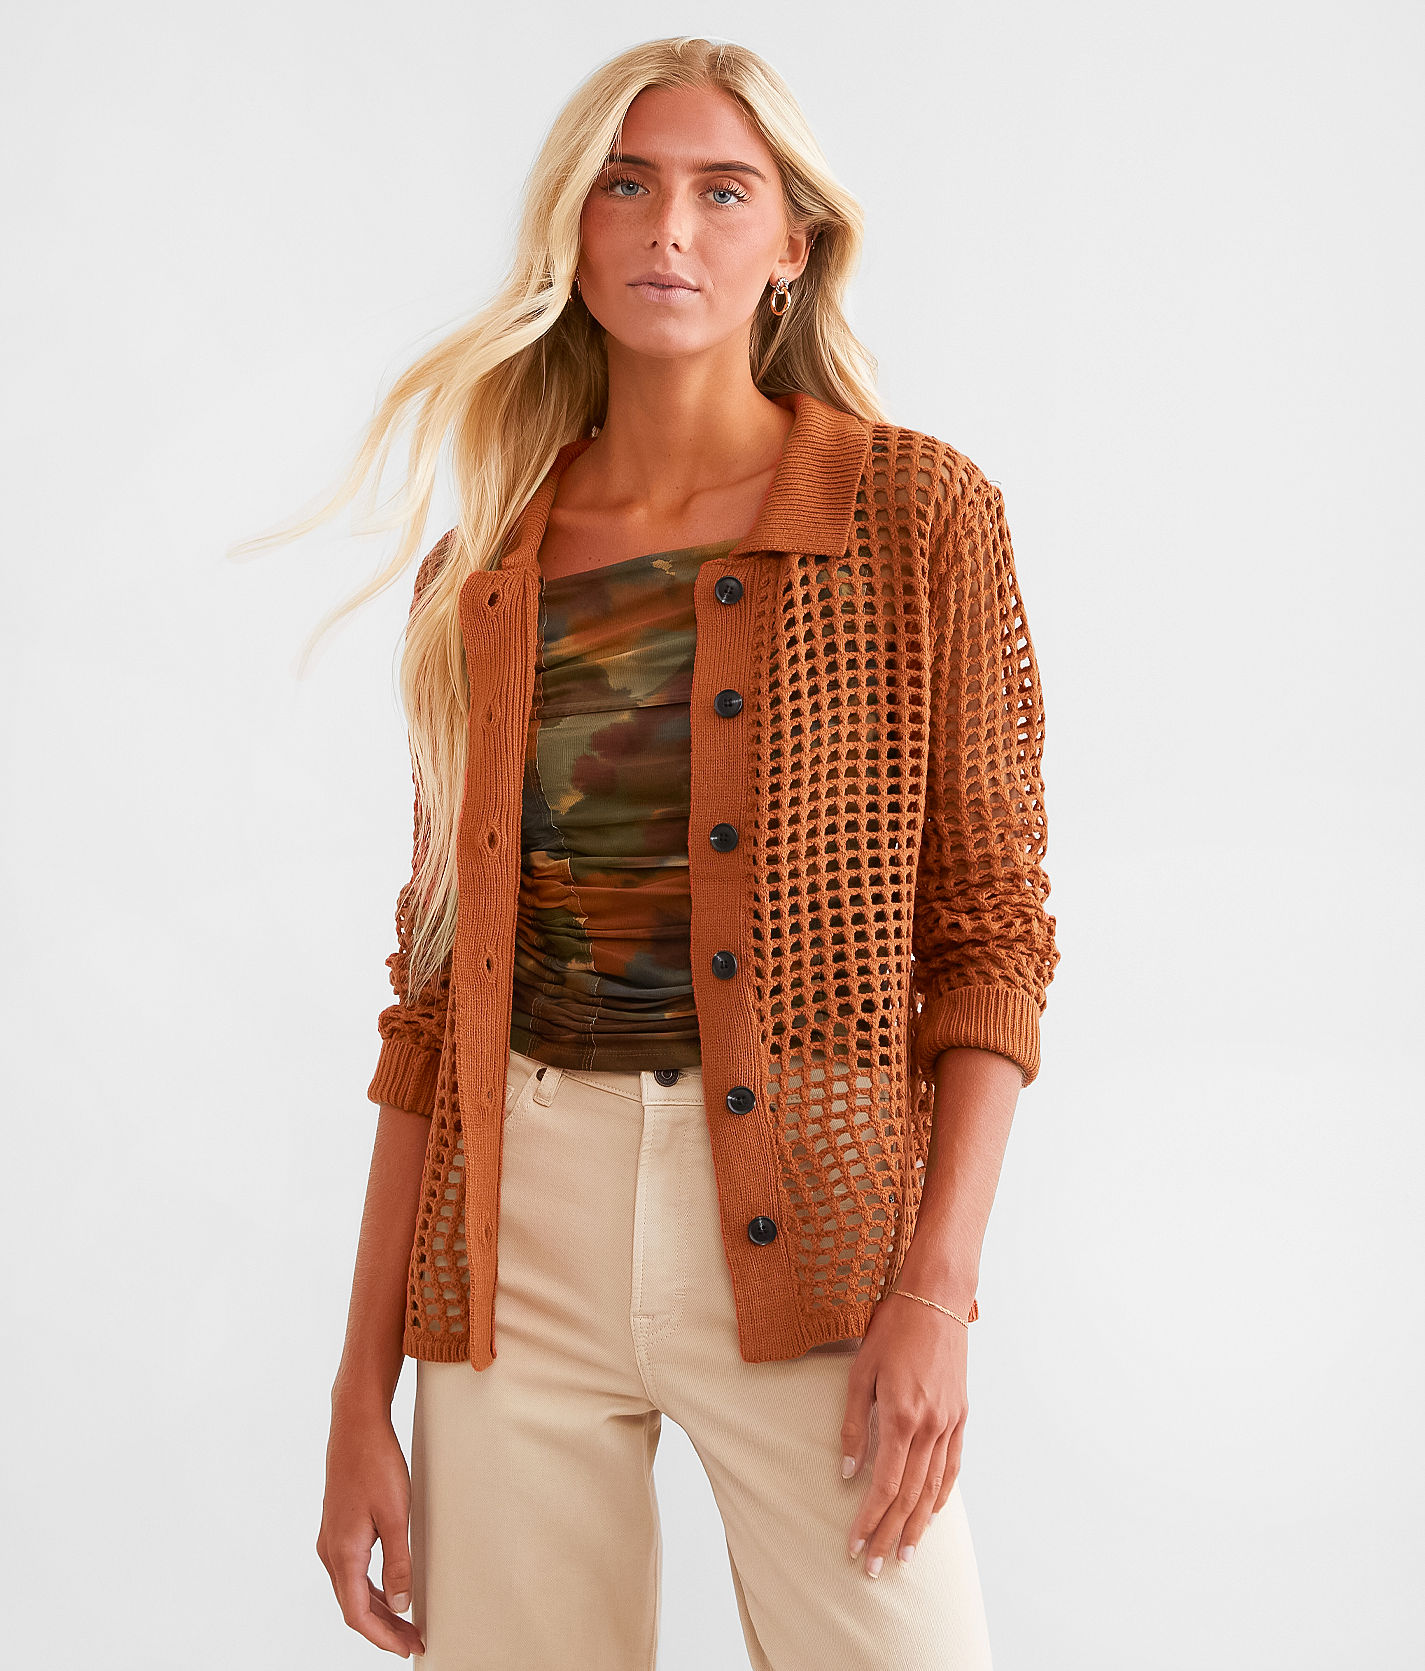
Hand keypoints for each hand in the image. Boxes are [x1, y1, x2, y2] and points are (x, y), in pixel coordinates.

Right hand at [316, 1400, 425, 1657]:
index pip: (358, 1614)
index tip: (407, 1647)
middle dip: (384, 1628)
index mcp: (342, 1553)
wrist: (356, 1425)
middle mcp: (331, 1551)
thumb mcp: (396, 1514)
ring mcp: (332, 1539)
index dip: (382, 1636)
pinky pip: (352, 1571)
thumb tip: (403, 1604)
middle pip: (354, 1606)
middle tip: (413, 1641)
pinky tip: (391, 1589)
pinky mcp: (338, 1528)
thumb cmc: (375, 1464)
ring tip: (407, 1623)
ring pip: (352, 1589)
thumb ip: (399, 1562)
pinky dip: (371, 1588)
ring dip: (379, 1609)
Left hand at [840, 1288, 970, 1576]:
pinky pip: (953, 1465)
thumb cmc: (892, 1329)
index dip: (869, 1520)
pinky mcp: (961, 1415)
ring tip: (904, 1553)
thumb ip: (853, 1425)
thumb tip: (847, 1472)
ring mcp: (950, 1422)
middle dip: (890, 1534)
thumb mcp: (860, 1372)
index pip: (884, 1485)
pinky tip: (932, 1512)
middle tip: (875, 1567)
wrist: (936, 1299)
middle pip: (910, 1496)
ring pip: (933, 1488)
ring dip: (918, 1524)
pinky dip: (942, 1493)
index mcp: (902, 1416)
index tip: (855, 1546)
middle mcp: (930, 1426)